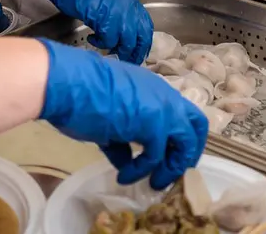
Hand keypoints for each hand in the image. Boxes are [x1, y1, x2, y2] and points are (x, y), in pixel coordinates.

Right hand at [38, 39, 207, 189]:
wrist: (68, 83)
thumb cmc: (81, 93)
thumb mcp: (110, 116)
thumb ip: (123, 137)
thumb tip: (125, 159)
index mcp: (155, 90)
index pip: (181, 114)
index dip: (178, 138)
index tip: (166, 157)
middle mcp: (165, 97)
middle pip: (197, 126)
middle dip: (188, 153)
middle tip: (171, 172)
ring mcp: (162, 109)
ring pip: (185, 144)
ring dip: (170, 168)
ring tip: (152, 183)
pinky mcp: (153, 125)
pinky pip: (156, 157)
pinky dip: (140, 171)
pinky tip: (124, 176)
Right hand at [44, 0, 152, 63]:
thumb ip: (119, 13)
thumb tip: (120, 31)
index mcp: (130, 2)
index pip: (146, 26)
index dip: (144, 42)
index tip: (140, 52)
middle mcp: (128, 8)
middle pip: (141, 37)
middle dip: (135, 52)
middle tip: (129, 61)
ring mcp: (118, 14)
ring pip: (127, 42)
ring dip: (119, 51)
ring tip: (110, 53)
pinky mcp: (105, 20)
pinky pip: (109, 41)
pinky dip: (101, 44)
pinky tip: (93, 40)